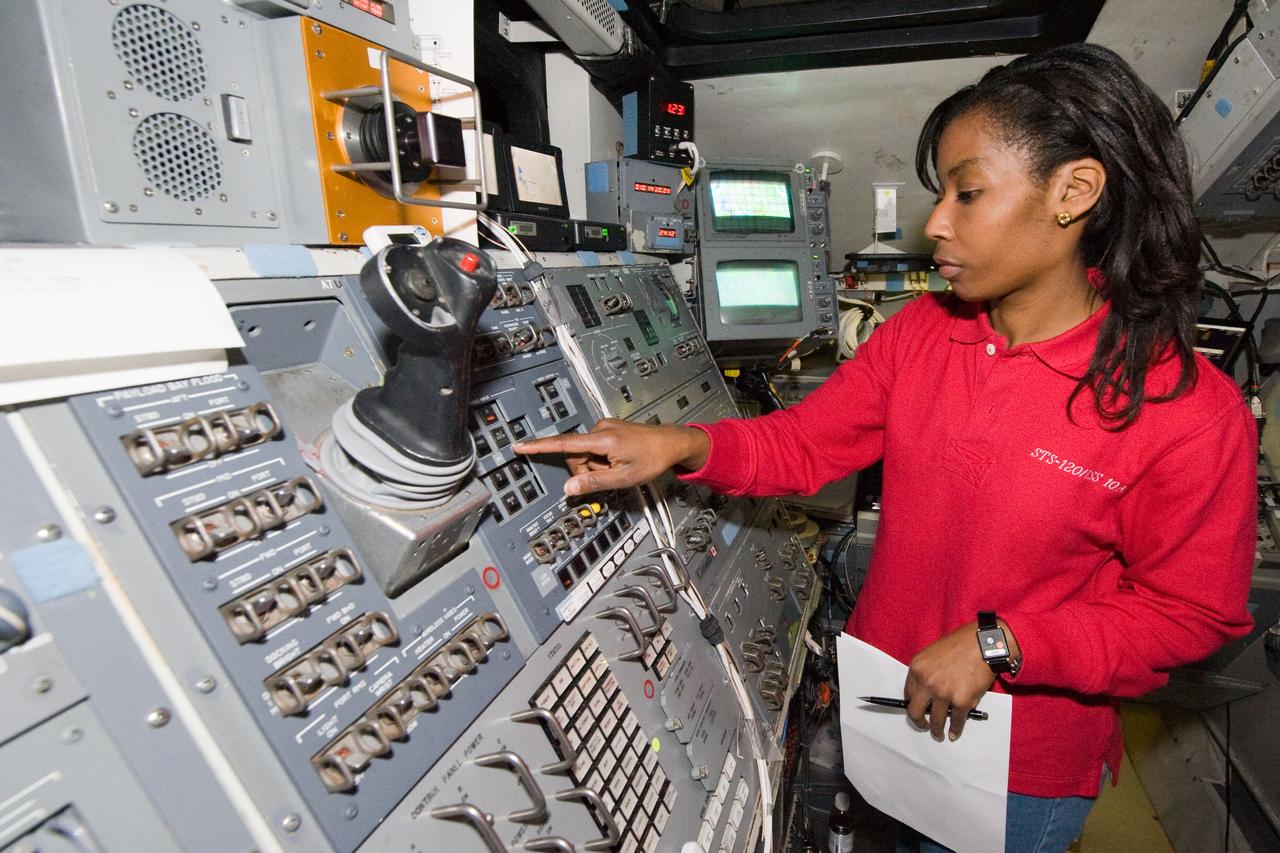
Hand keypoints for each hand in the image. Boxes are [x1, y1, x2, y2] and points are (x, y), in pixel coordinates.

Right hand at [512, 419, 709, 495]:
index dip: (539, 447)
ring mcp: (604, 427)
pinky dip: (601, 459)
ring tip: (619, 467)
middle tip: (610, 476)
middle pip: (575, 454)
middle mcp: (600, 429)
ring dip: (596, 465)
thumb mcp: (624, 478)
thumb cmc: (653, 459)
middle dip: (586, 470)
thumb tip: (568, 488)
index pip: (563, 444)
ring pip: (585, 453)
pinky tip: (620, 460)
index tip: (519, 445)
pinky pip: (594, 447)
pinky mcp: (608, 429)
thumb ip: (594, 483)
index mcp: (602, 440)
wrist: (672, 442)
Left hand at [903, 620, 1011, 740]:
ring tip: (938, 734)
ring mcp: (943, 693)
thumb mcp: (934, 654)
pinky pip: (956, 721)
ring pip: (935, 720)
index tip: (916, 708)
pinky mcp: (961, 702)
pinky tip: (954, 733)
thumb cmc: (962, 644)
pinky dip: (955, 730)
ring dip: (936, 730)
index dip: (912, 703)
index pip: (908, 693)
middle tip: (923, 725)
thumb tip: (928, 693)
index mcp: (917, 668)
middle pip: (914, 711)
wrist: (984, 644)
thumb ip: (928, 672)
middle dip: (918, 722)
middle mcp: (927, 682)